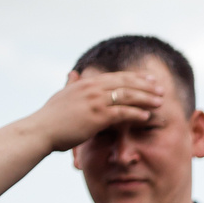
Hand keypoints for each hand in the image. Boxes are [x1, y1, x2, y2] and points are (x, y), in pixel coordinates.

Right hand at [34, 69, 170, 153]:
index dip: (135, 78)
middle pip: (125, 83)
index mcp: (85, 83)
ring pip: (127, 96)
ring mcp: (94, 101)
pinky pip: (121, 113)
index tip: (150, 80)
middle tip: (161, 90)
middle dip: (145, 86)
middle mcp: (91, 88)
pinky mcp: (96, 116)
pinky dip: (136, 114)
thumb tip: (73, 73)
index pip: (116, 77)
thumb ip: (71, 84)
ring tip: (160, 103)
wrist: (41, 130)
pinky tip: (147, 116)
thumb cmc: (51, 116)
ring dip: (146, 99)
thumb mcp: (62, 95)